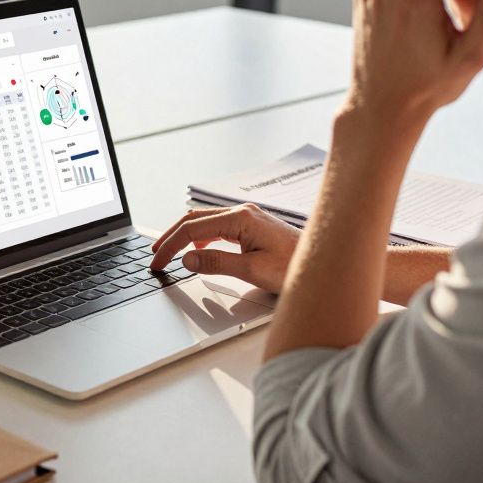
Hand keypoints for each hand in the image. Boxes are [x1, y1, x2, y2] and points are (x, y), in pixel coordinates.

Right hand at [149, 204, 300, 292]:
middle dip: (171, 237)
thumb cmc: (297, 267)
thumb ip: (217, 263)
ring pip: (204, 221)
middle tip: (155, 256)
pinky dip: (200, 238)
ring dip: (184, 236)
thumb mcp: (253, 270)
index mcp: (241, 218)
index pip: (192, 229)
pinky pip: (217, 227)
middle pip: (193, 219)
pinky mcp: (251, 226)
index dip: (170, 246)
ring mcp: (247, 217)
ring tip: (169, 253)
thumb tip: (187, 260)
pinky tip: (197, 251)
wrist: (326, 262)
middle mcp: (242, 212)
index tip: (158, 262)